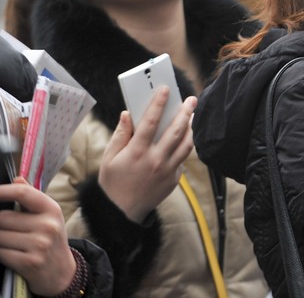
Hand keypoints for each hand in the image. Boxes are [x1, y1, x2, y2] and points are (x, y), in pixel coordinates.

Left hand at [0, 178, 75, 296]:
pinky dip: (4, 255)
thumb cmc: (50, 240)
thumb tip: (17, 179)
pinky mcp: (30, 262)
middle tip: (13, 231)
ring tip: (15, 244)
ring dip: (1, 241)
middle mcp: (48, 225)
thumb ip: (31, 197)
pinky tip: (16, 255)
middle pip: (2, 218)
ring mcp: (40, 244)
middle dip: (0, 225)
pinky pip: (1, 253)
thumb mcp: (47, 216)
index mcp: (52, 209)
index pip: (23, 194)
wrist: (61, 271)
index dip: (2, 191)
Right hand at [98, 87, 195, 222]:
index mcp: (137, 152)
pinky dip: (186, 146)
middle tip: (191, 99)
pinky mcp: (174, 179)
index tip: (166, 89)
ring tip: (194, 115)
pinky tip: (186, 137)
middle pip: (175, 131)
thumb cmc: (113, 183)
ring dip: (192, 128)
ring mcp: (167, 170)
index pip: (150, 122)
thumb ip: (120, 135)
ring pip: (186, 144)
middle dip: (185, 112)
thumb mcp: (109, 159)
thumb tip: (127, 114)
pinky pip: (183, 159)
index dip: (158, 103)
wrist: (122, 213)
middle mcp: (155, 160)